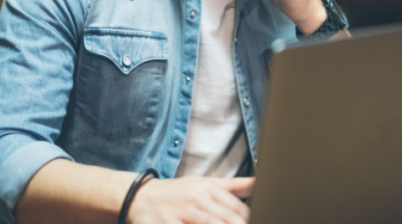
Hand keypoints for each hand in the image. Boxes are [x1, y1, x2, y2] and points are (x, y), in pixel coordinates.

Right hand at [126, 176, 252, 223]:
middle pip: (226, 220)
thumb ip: (233, 187)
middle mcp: (196, 199)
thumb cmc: (177, 193)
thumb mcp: (205, 183)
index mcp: (208, 189)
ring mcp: (180, 213)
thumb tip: (259, 183)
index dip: (249, 220)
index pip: (237, 210)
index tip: (261, 220)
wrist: (140, 196)